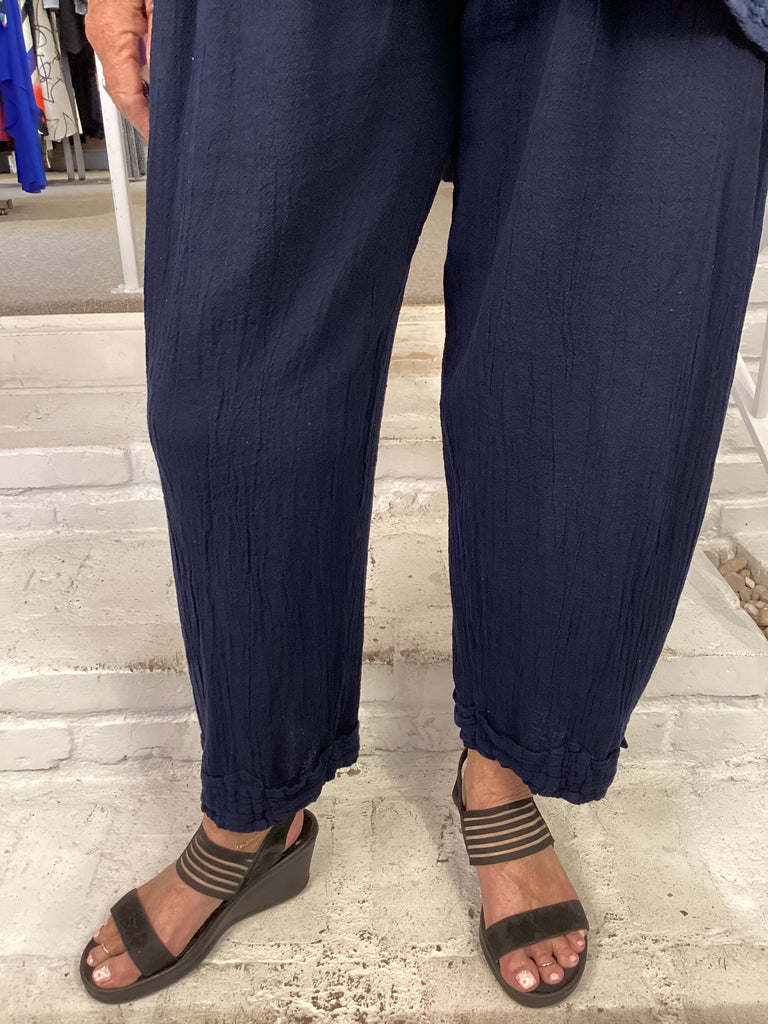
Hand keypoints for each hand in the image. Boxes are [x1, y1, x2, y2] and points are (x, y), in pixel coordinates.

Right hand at [85, 0, 152, 140]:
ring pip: (122, 80)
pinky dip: (140, 83)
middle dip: (143, 116)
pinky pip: (124, 65)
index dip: (143, 120)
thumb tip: (163, 76)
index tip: (158, 137)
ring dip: (142, 101)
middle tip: (164, 136)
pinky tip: (156, 94)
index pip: (124, 93)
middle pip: (121, 91)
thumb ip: (161, 43)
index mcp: (112, 35)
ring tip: (162, 121)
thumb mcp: (161, 9)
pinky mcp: (113, 29)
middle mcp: (103, 37)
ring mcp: (105, 34)